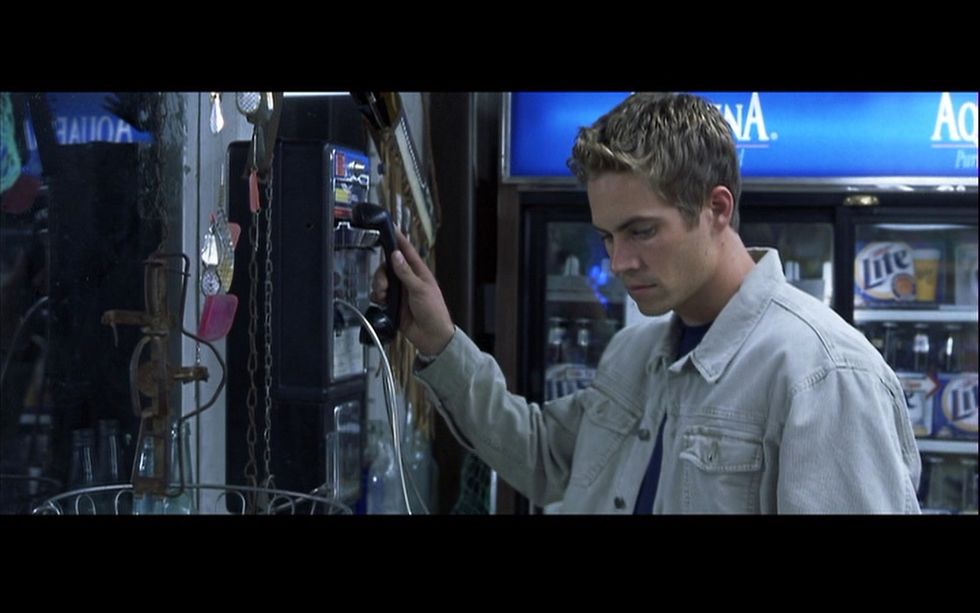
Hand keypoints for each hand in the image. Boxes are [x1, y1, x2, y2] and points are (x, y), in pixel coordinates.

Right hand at [371, 230, 453, 355]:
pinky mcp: (393, 304)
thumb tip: (396, 255)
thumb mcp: (420, 290)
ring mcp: (400, 291)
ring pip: (382, 281)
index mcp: (418, 272)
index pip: (406, 251)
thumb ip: (406, 273)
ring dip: (379, 286)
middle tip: (384, 285)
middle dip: (382, 274)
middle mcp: (408, 279)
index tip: (390, 227)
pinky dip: (378, 297)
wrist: (431, 336)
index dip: (398, 239)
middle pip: (388, 266)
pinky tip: (382, 302)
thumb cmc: (434, 312)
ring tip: (383, 296)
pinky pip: (380, 295)